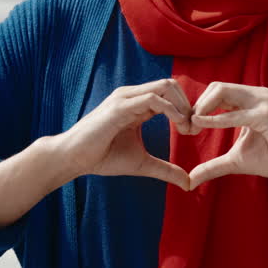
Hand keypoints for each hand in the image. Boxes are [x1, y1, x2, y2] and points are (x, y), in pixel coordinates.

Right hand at [59, 78, 193, 189]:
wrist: (74, 159)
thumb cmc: (103, 157)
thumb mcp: (142, 164)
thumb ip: (166, 169)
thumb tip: (188, 182)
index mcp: (137, 104)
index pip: (170, 93)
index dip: (186, 109)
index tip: (193, 131)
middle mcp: (132, 95)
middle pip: (171, 84)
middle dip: (188, 104)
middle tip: (193, 129)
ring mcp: (126, 98)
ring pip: (165, 86)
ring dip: (182, 105)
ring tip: (187, 128)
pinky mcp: (120, 106)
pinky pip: (153, 98)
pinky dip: (171, 109)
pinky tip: (178, 126)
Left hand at [186, 82, 267, 190]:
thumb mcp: (236, 160)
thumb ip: (213, 166)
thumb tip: (190, 181)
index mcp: (250, 99)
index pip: (217, 92)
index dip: (199, 107)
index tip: (188, 128)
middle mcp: (256, 95)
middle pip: (216, 87)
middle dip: (197, 105)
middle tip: (187, 127)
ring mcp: (263, 102)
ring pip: (222, 92)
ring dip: (203, 108)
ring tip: (192, 126)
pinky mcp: (267, 115)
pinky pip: (235, 114)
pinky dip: (216, 119)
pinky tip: (200, 125)